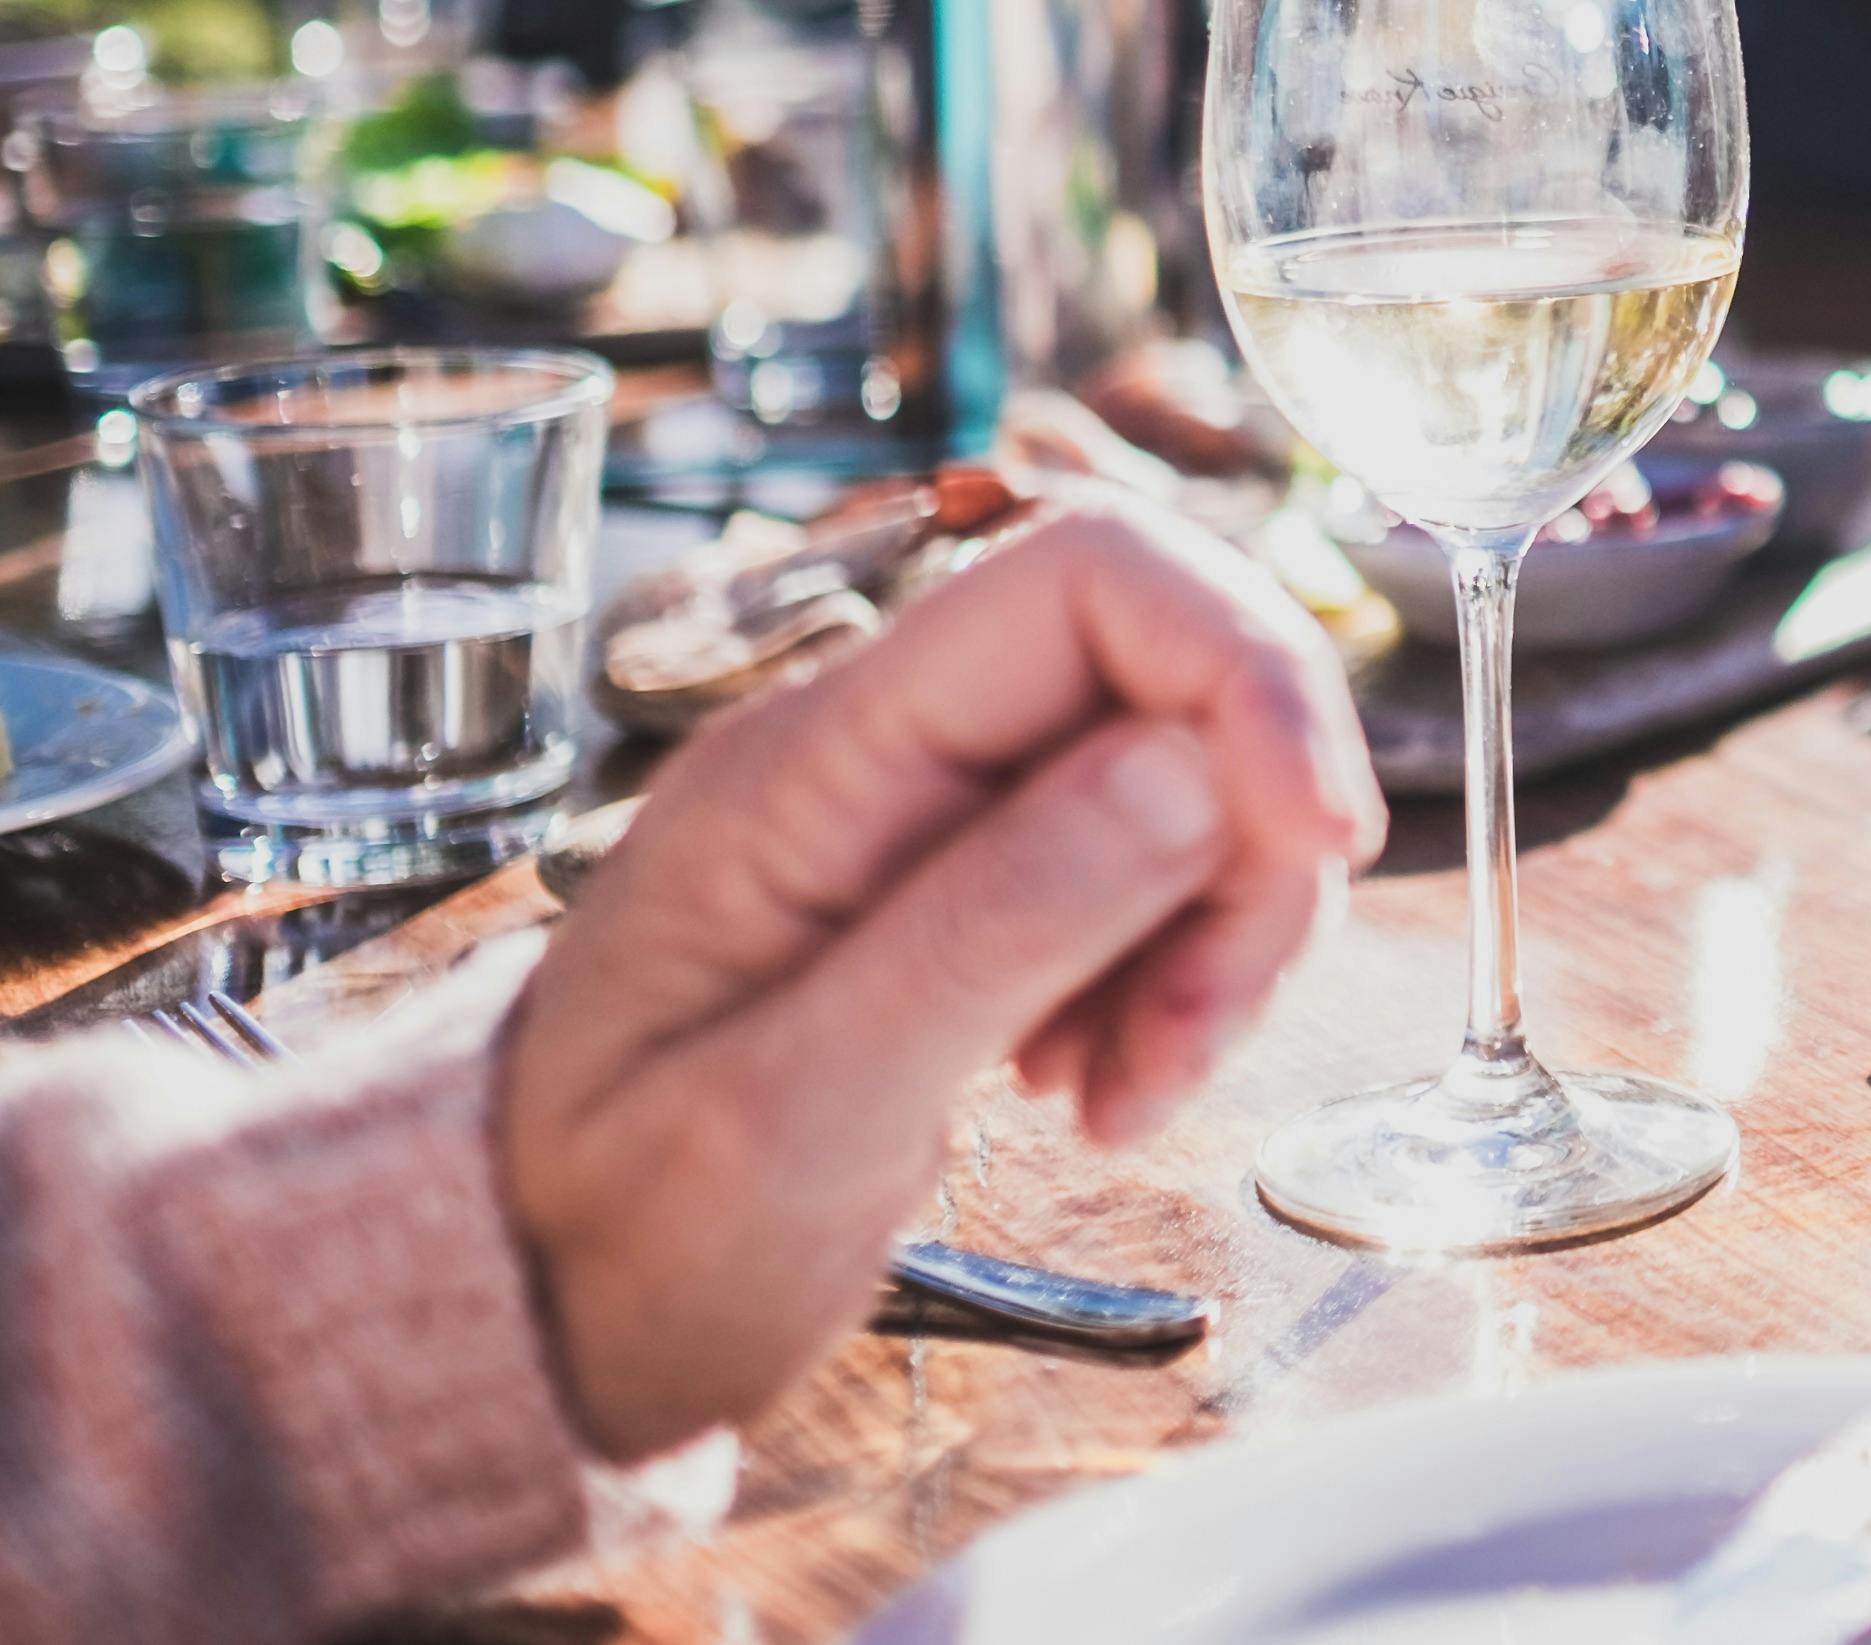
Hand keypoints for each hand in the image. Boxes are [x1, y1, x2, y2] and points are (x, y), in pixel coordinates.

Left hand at [497, 493, 1387, 1457]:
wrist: (529, 1318)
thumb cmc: (616, 1234)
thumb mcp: (790, 1117)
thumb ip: (986, 931)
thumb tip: (1193, 763)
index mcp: (821, 756)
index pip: (1091, 575)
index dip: (1244, 670)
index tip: (1319, 838)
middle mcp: (890, 749)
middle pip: (1172, 674)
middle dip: (1250, 838)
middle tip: (1200, 1029)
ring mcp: (937, 816)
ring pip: (1191, 778)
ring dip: (1223, 929)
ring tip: (1130, 1093)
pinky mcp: (979, 891)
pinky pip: (1156, 871)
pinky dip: (1181, 977)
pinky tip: (1103, 1087)